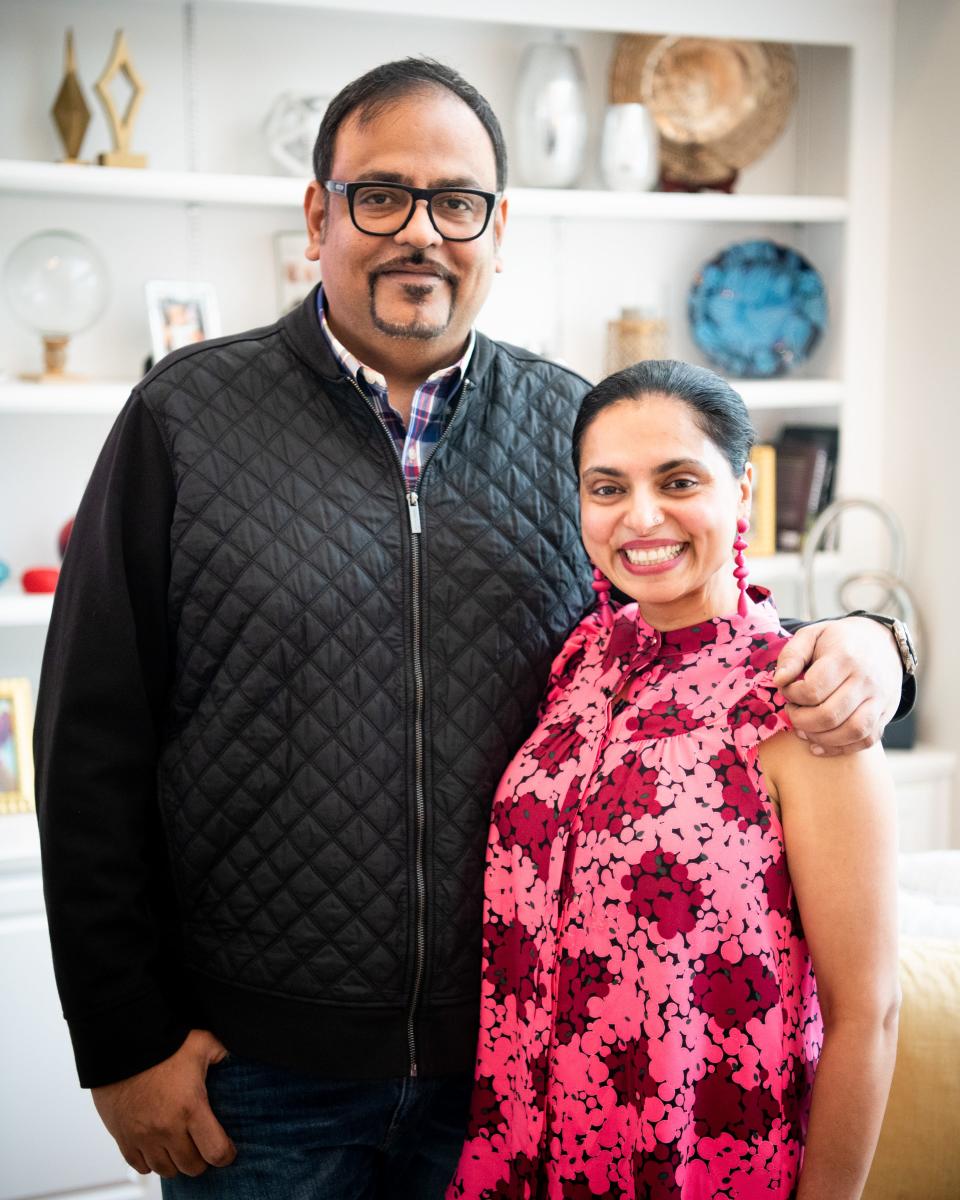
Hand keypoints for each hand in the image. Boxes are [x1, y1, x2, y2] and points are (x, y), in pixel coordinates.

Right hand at [91, 1029, 235, 1178]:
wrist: (122, 1046)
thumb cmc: (162, 1044)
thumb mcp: (202, 1042)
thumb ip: (222, 1053)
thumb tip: (234, 1057)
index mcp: (191, 1107)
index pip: (215, 1151)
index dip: (226, 1155)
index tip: (227, 1150)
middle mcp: (167, 1128)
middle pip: (192, 1167)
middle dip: (201, 1159)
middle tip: (202, 1145)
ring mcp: (143, 1137)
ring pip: (167, 1170)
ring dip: (176, 1162)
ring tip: (180, 1146)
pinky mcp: (124, 1138)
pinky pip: (140, 1166)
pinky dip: (151, 1161)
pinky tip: (158, 1146)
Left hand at [772, 617, 901, 755]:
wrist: (882, 642)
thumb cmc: (838, 640)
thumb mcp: (812, 634)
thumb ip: (792, 655)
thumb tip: (779, 680)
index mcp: (845, 657)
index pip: (813, 690)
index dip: (792, 695)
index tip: (787, 690)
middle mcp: (866, 680)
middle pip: (829, 715)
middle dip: (801, 720)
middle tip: (792, 712)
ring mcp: (879, 700)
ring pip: (851, 732)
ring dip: (819, 738)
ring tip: (803, 729)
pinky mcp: (885, 714)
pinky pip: (865, 740)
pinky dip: (840, 748)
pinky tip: (819, 744)